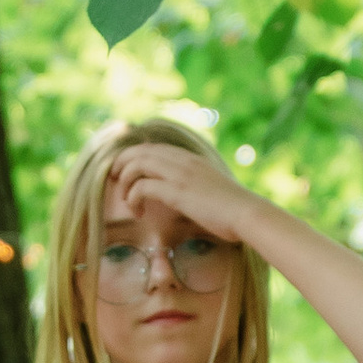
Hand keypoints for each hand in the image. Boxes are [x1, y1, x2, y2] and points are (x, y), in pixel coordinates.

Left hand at [103, 139, 249, 251]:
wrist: (247, 213)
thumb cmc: (232, 208)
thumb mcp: (211, 188)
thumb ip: (195, 183)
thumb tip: (182, 192)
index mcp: (189, 158)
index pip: (153, 148)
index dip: (133, 157)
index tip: (126, 172)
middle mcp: (182, 161)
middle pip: (139, 152)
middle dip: (121, 164)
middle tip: (115, 180)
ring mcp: (179, 174)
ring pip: (137, 165)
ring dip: (125, 182)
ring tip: (126, 200)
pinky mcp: (176, 191)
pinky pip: (142, 187)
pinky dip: (133, 198)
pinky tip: (138, 212)